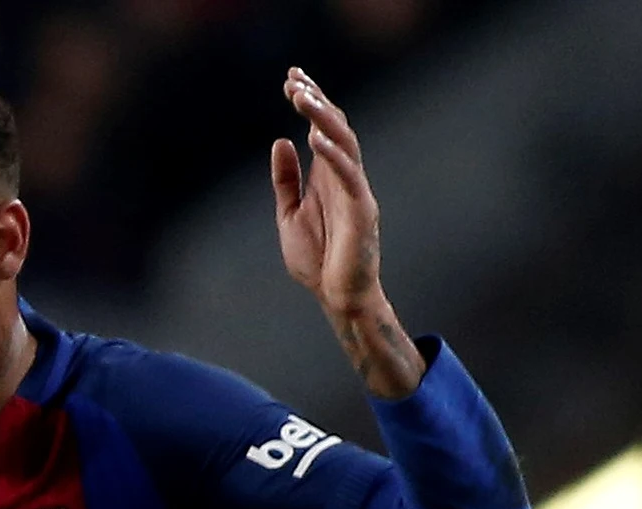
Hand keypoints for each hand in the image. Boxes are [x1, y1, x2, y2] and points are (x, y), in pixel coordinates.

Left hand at [270, 68, 425, 398]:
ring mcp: (356, 191)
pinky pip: (350, 176)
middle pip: (334, 128)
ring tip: (302, 97)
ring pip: (344, 144)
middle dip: (315, 101)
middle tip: (293, 78)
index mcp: (327, 177)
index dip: (310, 102)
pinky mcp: (362, 211)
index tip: (291, 77)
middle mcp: (344, 177)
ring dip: (323, 119)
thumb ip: (286, 180)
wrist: (338, 297)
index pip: (321, 129)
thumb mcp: (289, 214)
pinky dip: (334, 155)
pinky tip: (317, 136)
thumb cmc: (318, 260)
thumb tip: (280, 142)